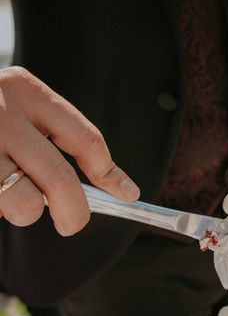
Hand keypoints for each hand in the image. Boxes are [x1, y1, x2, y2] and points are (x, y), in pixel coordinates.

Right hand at [0, 66, 139, 235]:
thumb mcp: (21, 108)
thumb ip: (60, 139)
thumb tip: (121, 188)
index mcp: (26, 90)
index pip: (86, 138)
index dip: (110, 173)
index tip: (127, 194)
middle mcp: (0, 111)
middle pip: (59, 178)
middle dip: (75, 212)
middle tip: (72, 224)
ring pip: (23, 203)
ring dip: (26, 212)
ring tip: (12, 194)